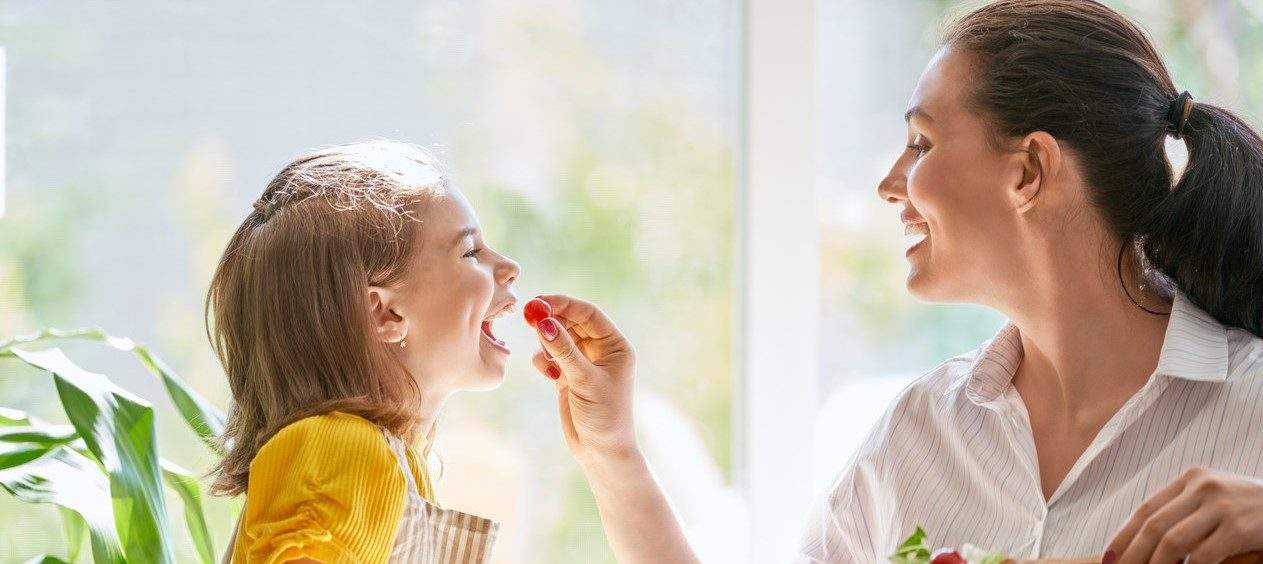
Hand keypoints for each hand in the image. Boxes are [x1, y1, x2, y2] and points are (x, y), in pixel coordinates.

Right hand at [528, 294, 638, 465]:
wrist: (600, 452)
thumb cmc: (604, 416)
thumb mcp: (584, 380)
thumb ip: (563, 350)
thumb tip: (543, 321)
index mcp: (615, 346)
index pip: (588, 314)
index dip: (564, 305)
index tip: (539, 303)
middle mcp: (600, 351)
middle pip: (571, 322)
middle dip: (551, 319)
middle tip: (528, 315)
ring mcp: (582, 363)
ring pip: (559, 338)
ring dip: (547, 341)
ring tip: (548, 360)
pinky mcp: (567, 376)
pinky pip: (550, 357)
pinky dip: (544, 359)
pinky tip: (548, 373)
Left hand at [1106, 466, 1262, 562]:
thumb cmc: (1253, 508)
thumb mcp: (1216, 499)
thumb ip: (1185, 510)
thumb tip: (1147, 539)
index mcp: (1192, 479)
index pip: (1147, 508)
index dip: (1124, 534)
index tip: (1109, 556)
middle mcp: (1203, 487)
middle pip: (1154, 525)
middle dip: (1132, 554)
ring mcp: (1222, 506)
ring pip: (1172, 541)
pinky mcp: (1239, 528)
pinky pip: (1202, 556)